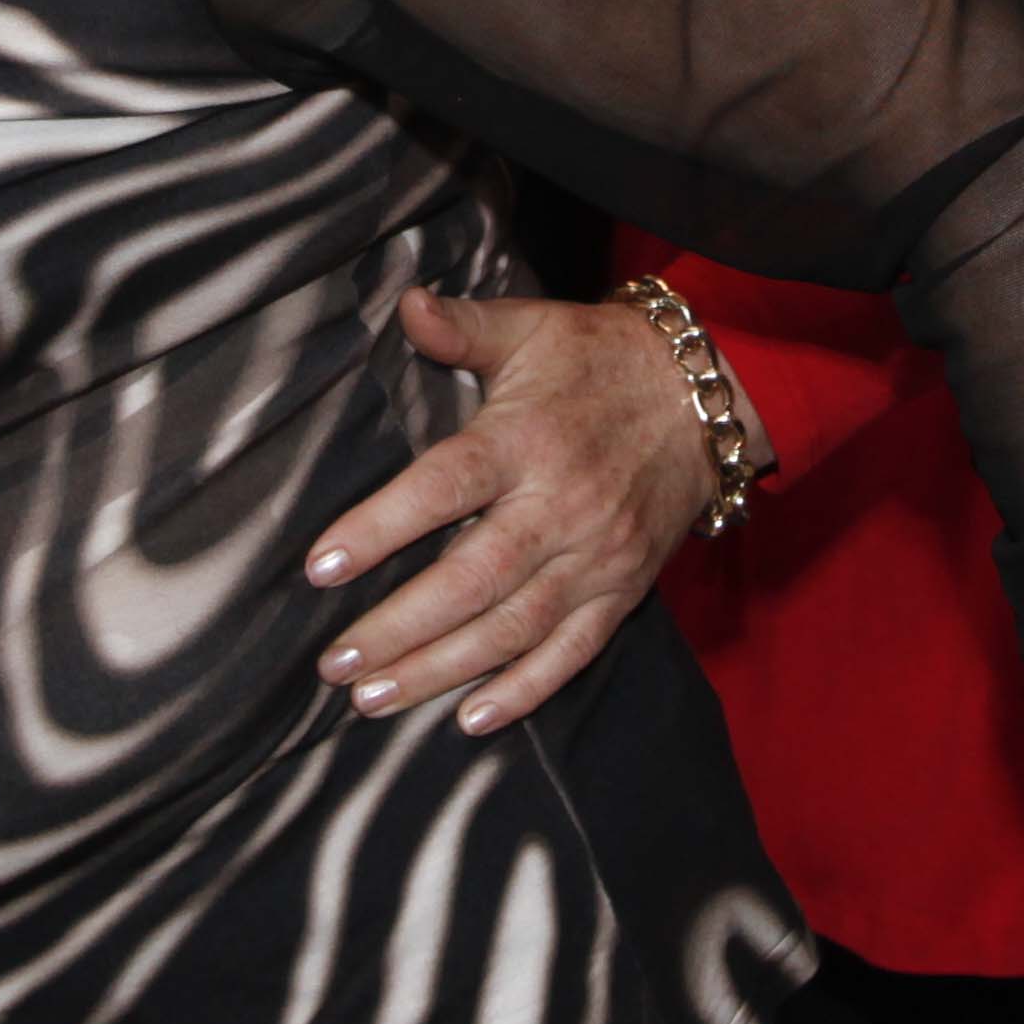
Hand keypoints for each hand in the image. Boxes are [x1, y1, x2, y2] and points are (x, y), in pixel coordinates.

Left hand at [304, 288, 731, 735]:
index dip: (381, 529)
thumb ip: (463, 326)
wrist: (702, 397)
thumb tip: (403, 304)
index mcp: (526, 438)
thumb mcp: (532, 327)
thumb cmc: (598, 360)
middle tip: (334, 663)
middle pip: (473, 578)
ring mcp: (597, 556)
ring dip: (441, 669)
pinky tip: (470, 720)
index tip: (321, 566)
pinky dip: (524, 690)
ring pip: (513, 627)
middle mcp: (561, 505)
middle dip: (399, 627)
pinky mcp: (623, 589)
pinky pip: (573, 651)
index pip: (445, 488)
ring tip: (374, 698)